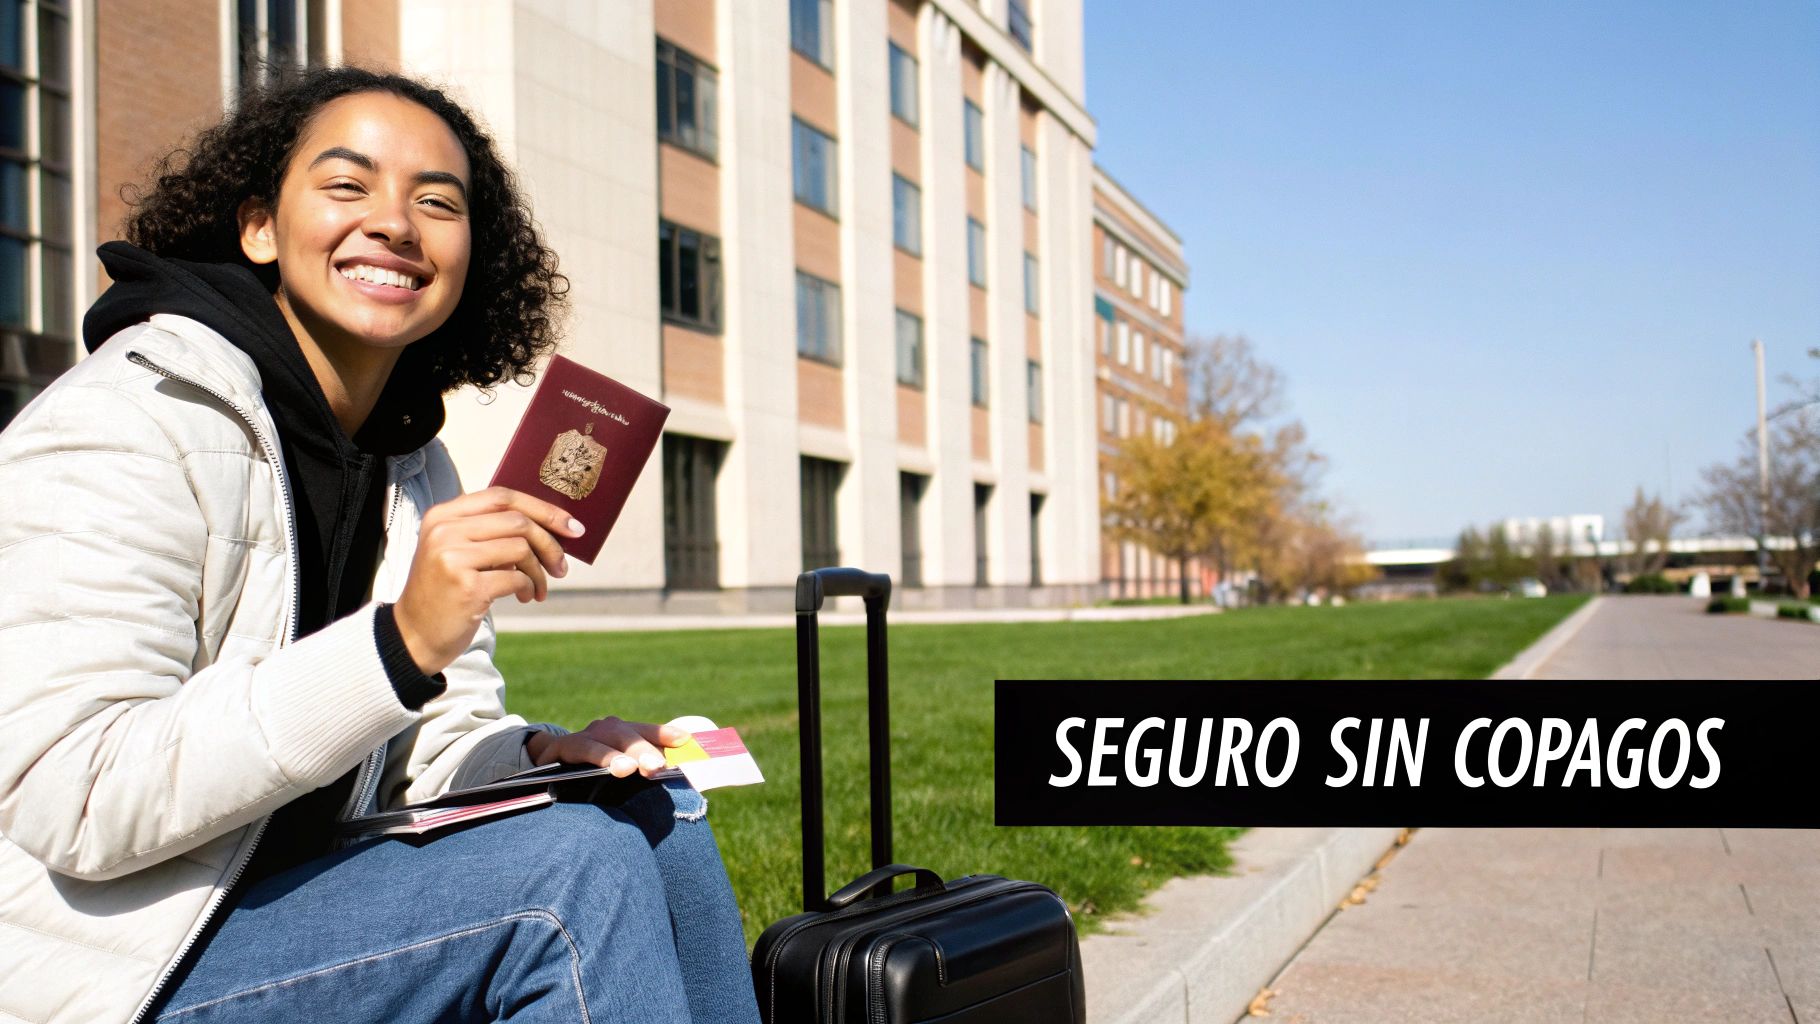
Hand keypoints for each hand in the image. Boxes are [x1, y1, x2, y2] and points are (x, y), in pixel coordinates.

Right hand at [394, 486, 582, 674]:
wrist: (414, 635)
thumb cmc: (446, 591)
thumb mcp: (459, 552)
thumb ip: (491, 533)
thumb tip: (552, 526)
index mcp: (442, 515)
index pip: (502, 497)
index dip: (542, 508)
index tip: (571, 526)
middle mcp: (444, 531)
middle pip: (517, 521)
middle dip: (550, 543)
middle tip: (562, 566)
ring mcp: (452, 558)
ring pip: (521, 549)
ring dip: (540, 571)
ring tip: (539, 588)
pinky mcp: (466, 587)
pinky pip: (516, 579)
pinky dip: (529, 588)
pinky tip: (525, 597)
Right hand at [527, 717, 692, 777]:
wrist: (546, 767)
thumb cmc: (592, 773)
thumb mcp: (618, 772)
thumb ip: (642, 775)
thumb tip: (675, 784)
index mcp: (624, 735)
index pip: (647, 731)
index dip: (664, 733)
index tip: (685, 739)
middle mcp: (607, 729)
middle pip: (629, 734)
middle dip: (644, 749)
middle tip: (657, 766)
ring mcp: (586, 736)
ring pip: (605, 740)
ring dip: (617, 754)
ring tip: (628, 769)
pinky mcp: (564, 746)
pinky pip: (582, 749)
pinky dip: (596, 757)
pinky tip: (606, 767)